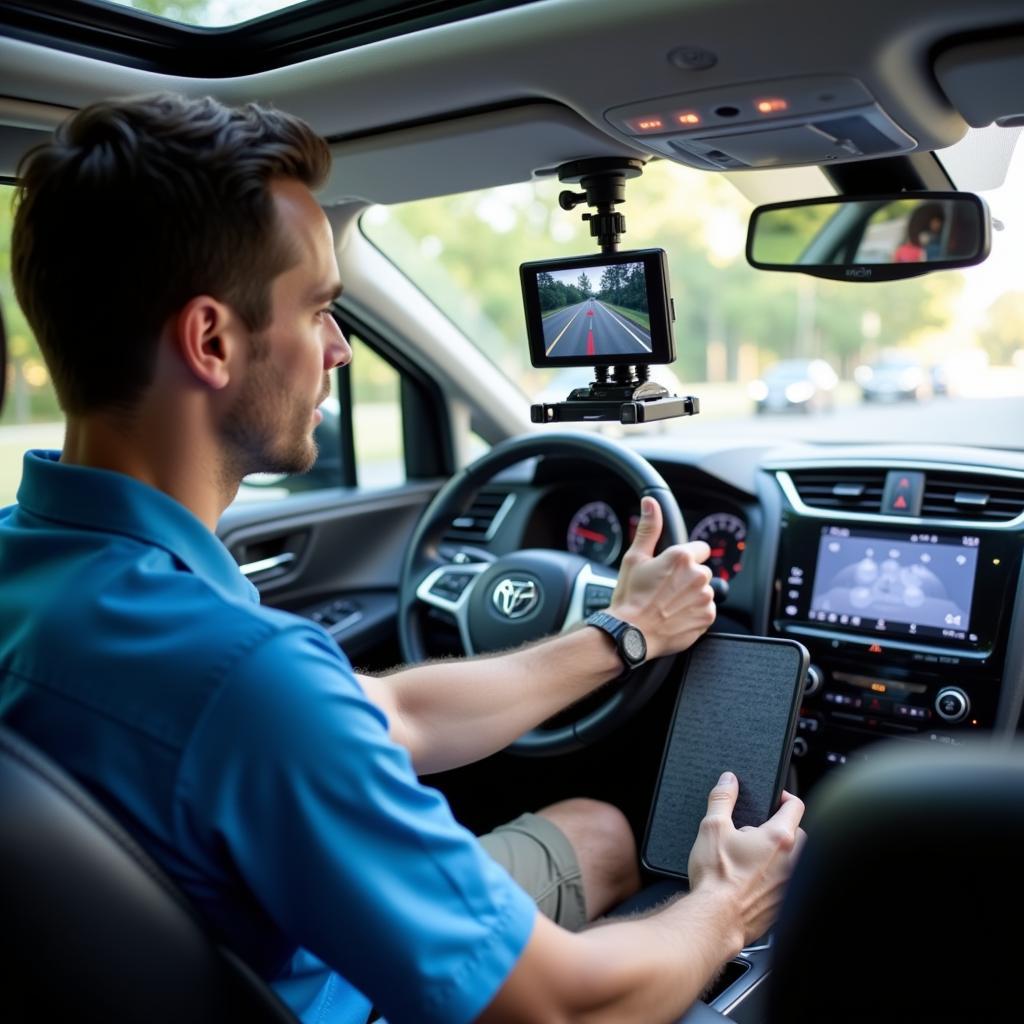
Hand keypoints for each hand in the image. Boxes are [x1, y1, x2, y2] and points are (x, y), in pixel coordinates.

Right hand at [611, 496, 715, 658]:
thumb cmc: (630, 598)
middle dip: (687, 578)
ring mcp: (704, 598)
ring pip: (703, 591)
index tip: (672, 569)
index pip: (699, 548)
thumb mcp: (634, 559)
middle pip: (701, 571)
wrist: (630, 634)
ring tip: (668, 604)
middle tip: (665, 589)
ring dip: (691, 596)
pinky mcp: (707, 618)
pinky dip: (694, 613)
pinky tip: (675, 616)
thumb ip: (649, 529)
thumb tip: (651, 504)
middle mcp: (698, 576)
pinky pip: (706, 610)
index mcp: (682, 557)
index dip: (685, 558)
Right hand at [687, 772, 805, 945]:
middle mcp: (793, 862)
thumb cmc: (717, 879)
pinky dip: (774, 879)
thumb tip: (728, 780)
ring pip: (793, 861)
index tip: (774, 798)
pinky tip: (751, 881)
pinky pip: (786, 884)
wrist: (715, 921)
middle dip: (779, 829)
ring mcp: (791, 886)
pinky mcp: (784, 906)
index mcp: (779, 838)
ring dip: (779, 855)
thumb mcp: (713, 828)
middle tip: (755, 831)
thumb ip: (722, 798)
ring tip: (751, 857)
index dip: (784, 796)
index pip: (795, 806)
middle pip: (797, 834)